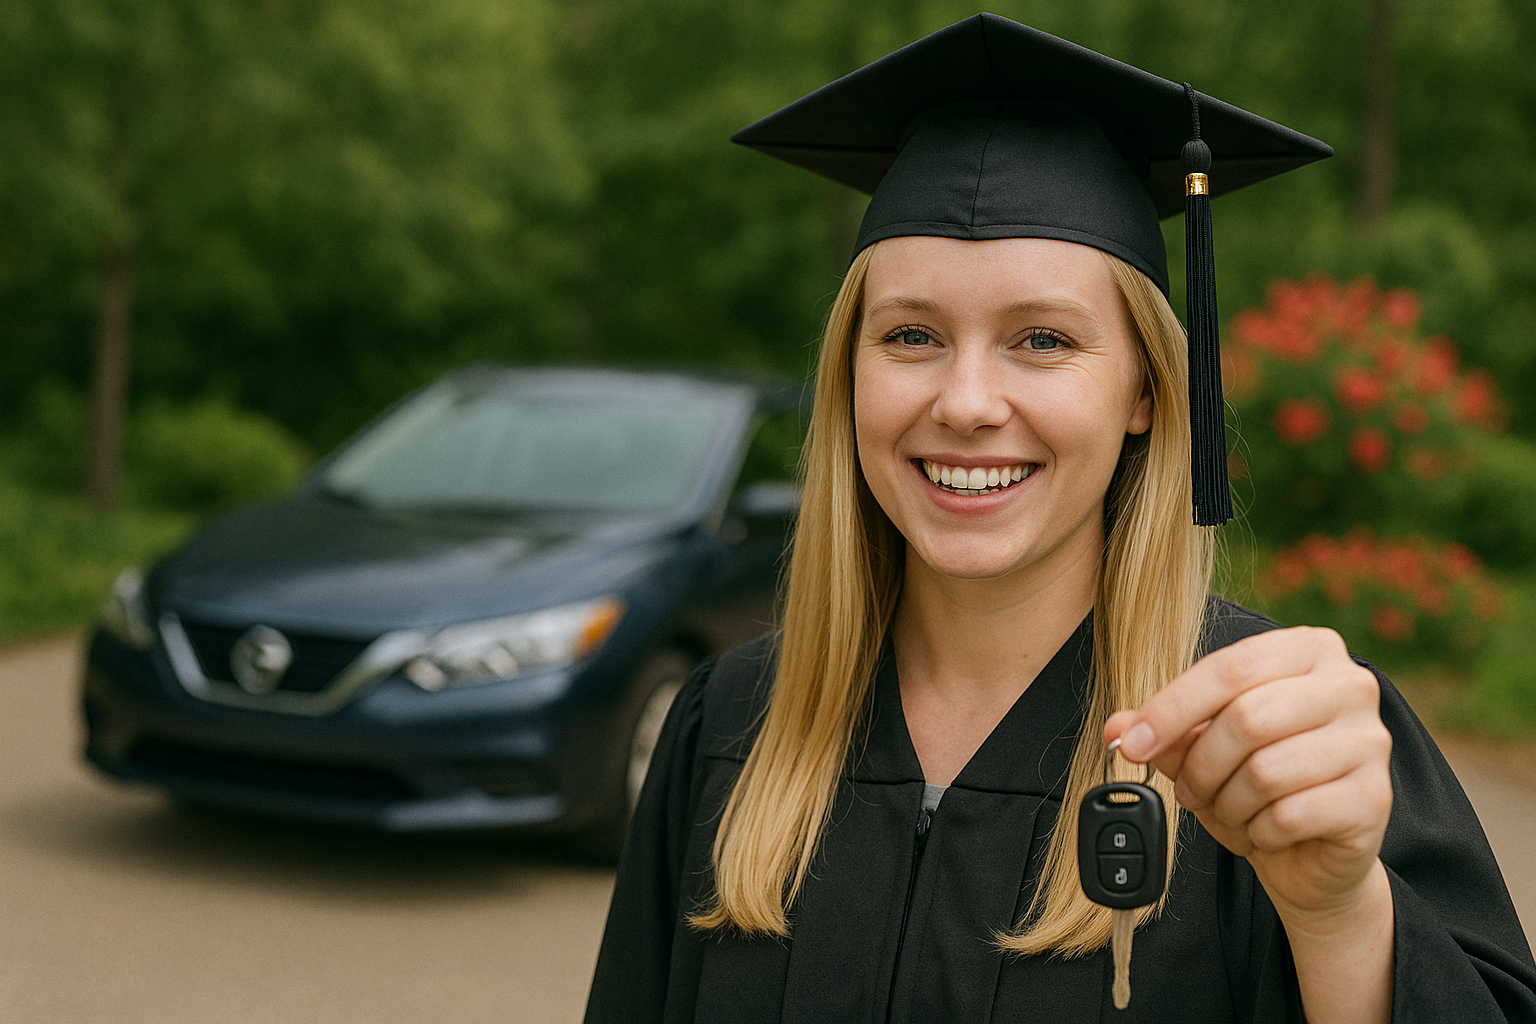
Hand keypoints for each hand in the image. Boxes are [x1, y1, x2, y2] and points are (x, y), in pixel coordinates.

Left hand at [1104, 626, 1393, 923]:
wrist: (1314, 853)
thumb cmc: (1258, 783)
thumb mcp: (1204, 745)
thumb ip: (1164, 728)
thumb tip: (1118, 726)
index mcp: (1310, 649)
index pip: (1230, 668)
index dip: (1171, 709)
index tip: (1131, 744)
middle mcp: (1351, 685)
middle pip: (1247, 719)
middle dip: (1201, 766)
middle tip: (1191, 791)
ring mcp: (1370, 742)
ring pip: (1266, 771)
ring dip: (1228, 803)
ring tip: (1232, 810)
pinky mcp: (1376, 799)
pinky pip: (1289, 815)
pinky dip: (1260, 831)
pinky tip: (1266, 830)